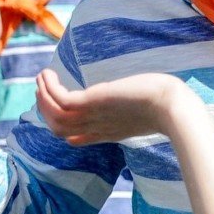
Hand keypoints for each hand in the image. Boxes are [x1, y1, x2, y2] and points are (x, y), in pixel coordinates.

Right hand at [36, 70, 195, 144]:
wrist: (172, 108)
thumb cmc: (169, 105)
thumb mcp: (148, 111)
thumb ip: (138, 110)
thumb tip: (142, 99)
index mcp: (111, 132)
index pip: (80, 139)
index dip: (66, 132)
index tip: (60, 122)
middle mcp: (98, 127)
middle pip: (60, 129)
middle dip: (47, 110)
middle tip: (43, 91)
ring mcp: (93, 116)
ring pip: (54, 116)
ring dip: (43, 96)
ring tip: (41, 78)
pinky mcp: (91, 102)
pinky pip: (59, 100)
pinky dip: (49, 88)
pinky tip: (48, 74)